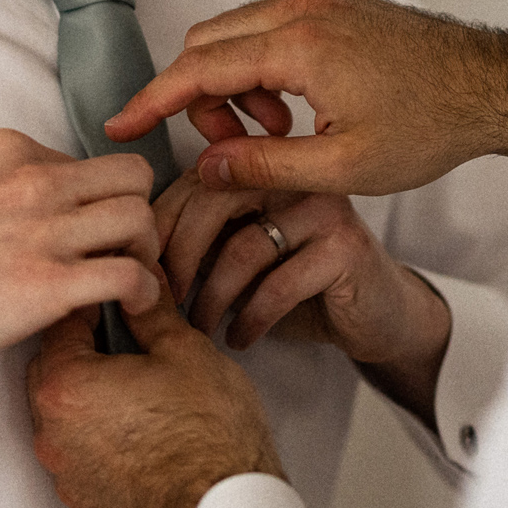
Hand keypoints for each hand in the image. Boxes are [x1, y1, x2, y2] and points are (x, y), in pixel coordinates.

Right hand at [0, 128, 162, 386]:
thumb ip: (12, 184)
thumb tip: (58, 204)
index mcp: (13, 151)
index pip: (93, 160)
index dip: (101, 199)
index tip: (93, 232)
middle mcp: (34, 181)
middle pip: (133, 177)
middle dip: (138, 214)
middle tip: (127, 252)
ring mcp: (42, 231)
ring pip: (140, 217)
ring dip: (146, 251)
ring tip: (130, 280)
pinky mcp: (47, 284)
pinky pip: (130, 274)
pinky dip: (145, 291)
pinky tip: (132, 306)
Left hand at [27, 298, 283, 507]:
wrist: (227, 506)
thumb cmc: (210, 436)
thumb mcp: (184, 350)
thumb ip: (151, 311)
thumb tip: (142, 289)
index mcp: (67, 385)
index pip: (62, 322)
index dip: (94, 304)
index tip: (116, 301)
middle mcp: (53, 432)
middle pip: (54, 371)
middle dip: (86, 351)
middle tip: (130, 344)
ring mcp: (66, 472)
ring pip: (65, 416)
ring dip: (91, 398)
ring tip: (141, 391)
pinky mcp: (85, 500)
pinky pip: (80, 455)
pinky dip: (100, 439)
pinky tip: (141, 431)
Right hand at [104, 0, 507, 197]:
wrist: (495, 87)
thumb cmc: (431, 127)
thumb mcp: (343, 168)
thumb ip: (265, 166)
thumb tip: (206, 168)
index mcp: (300, 46)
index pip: (198, 69)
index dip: (152, 100)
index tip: (119, 126)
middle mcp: (304, 10)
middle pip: (209, 43)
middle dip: (199, 97)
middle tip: (232, 147)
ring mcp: (322, 2)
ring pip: (238, 33)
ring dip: (235, 84)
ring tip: (276, 134)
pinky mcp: (337, 6)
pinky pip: (271, 28)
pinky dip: (263, 67)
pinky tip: (297, 110)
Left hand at [154, 174, 448, 411]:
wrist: (377, 315)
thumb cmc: (299, 285)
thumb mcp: (240, 256)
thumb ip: (199, 241)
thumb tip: (129, 256)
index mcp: (263, 168)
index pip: (194, 180)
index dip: (160, 226)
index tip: (140, 272)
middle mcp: (294, 176)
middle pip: (214, 202)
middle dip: (178, 258)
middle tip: (163, 303)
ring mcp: (324, 208)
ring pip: (243, 248)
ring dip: (212, 297)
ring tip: (200, 328)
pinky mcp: (347, 248)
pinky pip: (279, 284)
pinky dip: (250, 318)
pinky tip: (239, 339)